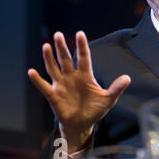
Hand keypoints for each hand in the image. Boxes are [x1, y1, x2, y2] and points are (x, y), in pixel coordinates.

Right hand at [28, 31, 130, 151]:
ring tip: (46, 46)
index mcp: (86, 76)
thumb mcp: (108, 99)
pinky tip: (31, 72)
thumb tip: (127, 78)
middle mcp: (72, 77)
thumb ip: (116, 88)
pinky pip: (44, 87)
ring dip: (49, 58)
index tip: (81, 33)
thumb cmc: (95, 110)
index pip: (84, 57)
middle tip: (58, 34)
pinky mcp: (54, 96)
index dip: (82, 46)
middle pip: (66, 59)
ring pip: (54, 68)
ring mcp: (62, 85)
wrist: (83, 125)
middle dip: (62, 47)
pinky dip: (37, 80)